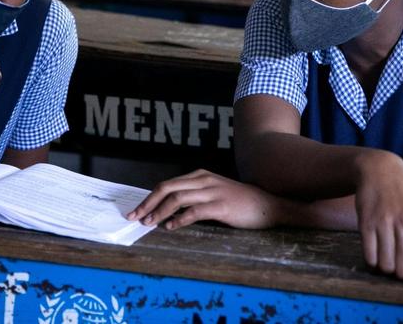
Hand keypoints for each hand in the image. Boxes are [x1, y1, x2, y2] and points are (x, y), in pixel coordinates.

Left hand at [127, 170, 282, 229]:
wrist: (267, 205)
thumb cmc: (239, 202)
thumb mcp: (213, 193)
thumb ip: (193, 197)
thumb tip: (168, 210)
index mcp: (200, 176)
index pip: (167, 184)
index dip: (149, 197)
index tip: (136, 210)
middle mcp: (204, 180)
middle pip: (167, 188)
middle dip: (148, 203)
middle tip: (136, 217)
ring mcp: (212, 192)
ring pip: (177, 198)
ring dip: (160, 211)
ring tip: (150, 223)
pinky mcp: (221, 206)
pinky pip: (194, 211)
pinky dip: (179, 219)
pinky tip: (171, 226)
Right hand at [354, 150, 402, 280]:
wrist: (380, 170)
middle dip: (402, 273)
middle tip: (401, 263)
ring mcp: (385, 223)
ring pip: (386, 267)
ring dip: (387, 268)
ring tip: (389, 257)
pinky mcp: (366, 224)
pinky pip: (369, 258)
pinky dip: (373, 262)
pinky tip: (377, 253)